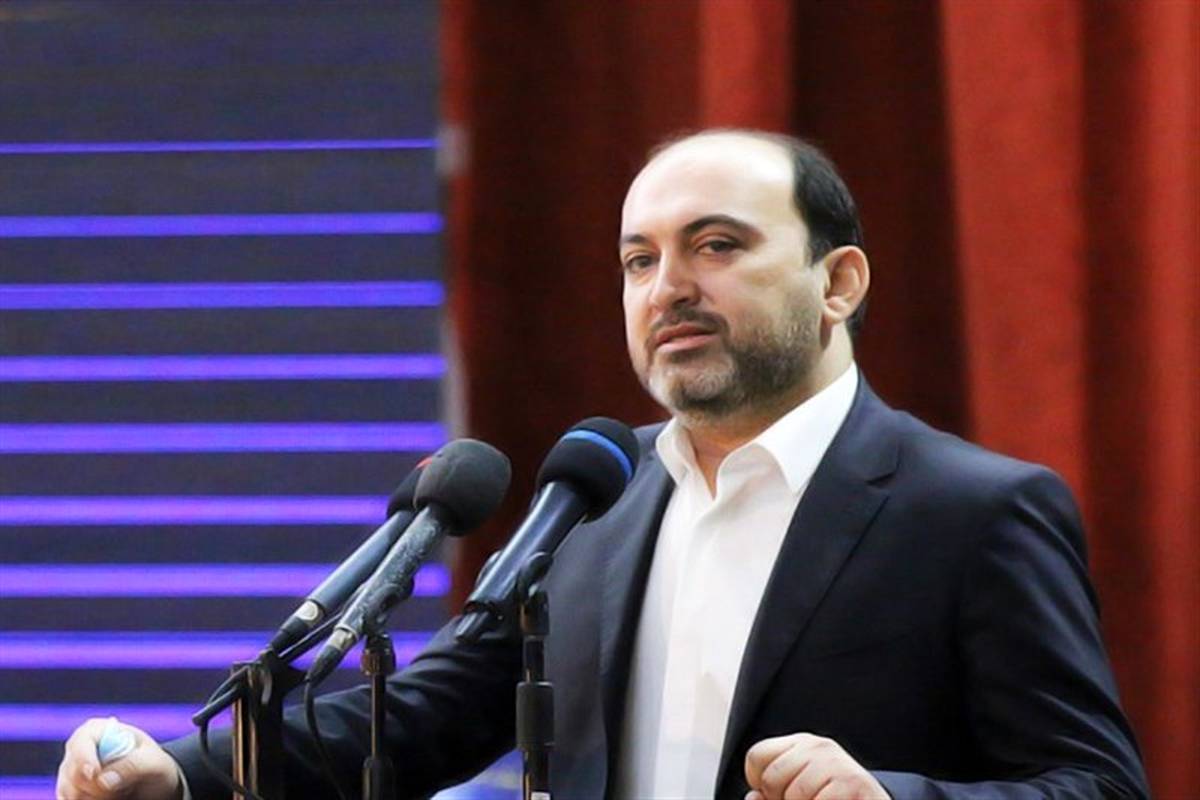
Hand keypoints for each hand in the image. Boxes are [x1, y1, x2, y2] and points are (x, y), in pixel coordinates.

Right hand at [56, 717, 181, 799]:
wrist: (153, 783)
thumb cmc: (152, 765)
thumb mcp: (153, 761)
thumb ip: (133, 765)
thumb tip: (103, 780)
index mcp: (95, 731)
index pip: (80, 743)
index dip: (84, 759)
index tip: (95, 774)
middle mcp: (77, 751)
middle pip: (73, 774)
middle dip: (98, 787)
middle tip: (124, 787)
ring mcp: (69, 773)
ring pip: (70, 794)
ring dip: (97, 798)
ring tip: (120, 791)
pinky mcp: (68, 793)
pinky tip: (109, 798)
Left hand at [745, 733, 888, 799]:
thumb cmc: (833, 799)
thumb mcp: (799, 793)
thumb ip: (770, 795)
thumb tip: (752, 797)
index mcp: (801, 744)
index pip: (757, 754)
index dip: (759, 782)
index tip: (777, 796)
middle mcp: (818, 746)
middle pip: (771, 777)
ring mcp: (836, 762)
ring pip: (793, 794)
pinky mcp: (852, 782)